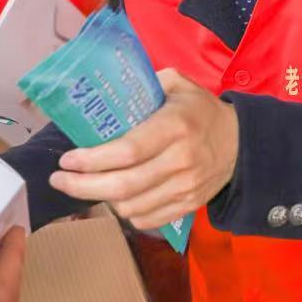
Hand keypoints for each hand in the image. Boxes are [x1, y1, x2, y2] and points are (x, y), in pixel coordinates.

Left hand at [49, 69, 238, 230]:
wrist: (241, 144)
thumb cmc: (201, 110)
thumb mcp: (179, 84)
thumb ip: (146, 82)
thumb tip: (108, 89)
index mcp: (175, 126)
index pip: (127, 151)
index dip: (92, 160)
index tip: (66, 160)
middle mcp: (181, 161)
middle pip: (123, 185)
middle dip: (83, 187)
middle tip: (60, 181)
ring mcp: (186, 188)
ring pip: (131, 207)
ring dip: (101, 199)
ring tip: (87, 185)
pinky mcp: (188, 206)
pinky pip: (146, 220)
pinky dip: (124, 212)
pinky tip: (115, 197)